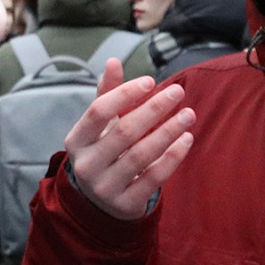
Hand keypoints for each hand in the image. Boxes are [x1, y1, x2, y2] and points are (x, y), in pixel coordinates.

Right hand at [63, 58, 195, 220]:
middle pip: (124, 131)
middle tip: (177, 92)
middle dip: (153, 109)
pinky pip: (154, 177)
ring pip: (141, 155)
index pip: (99, 111)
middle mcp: (86, 164)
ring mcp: (105, 187)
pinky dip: (172, 157)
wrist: (100, 200)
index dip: (124, 94)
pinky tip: (186, 140)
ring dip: (168, 132)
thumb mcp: (100, 125)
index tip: (151, 81)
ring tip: (188, 115)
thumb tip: (113, 61)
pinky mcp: (125, 203)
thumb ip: (108, 94)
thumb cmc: (103, 150)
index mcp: (76, 140)